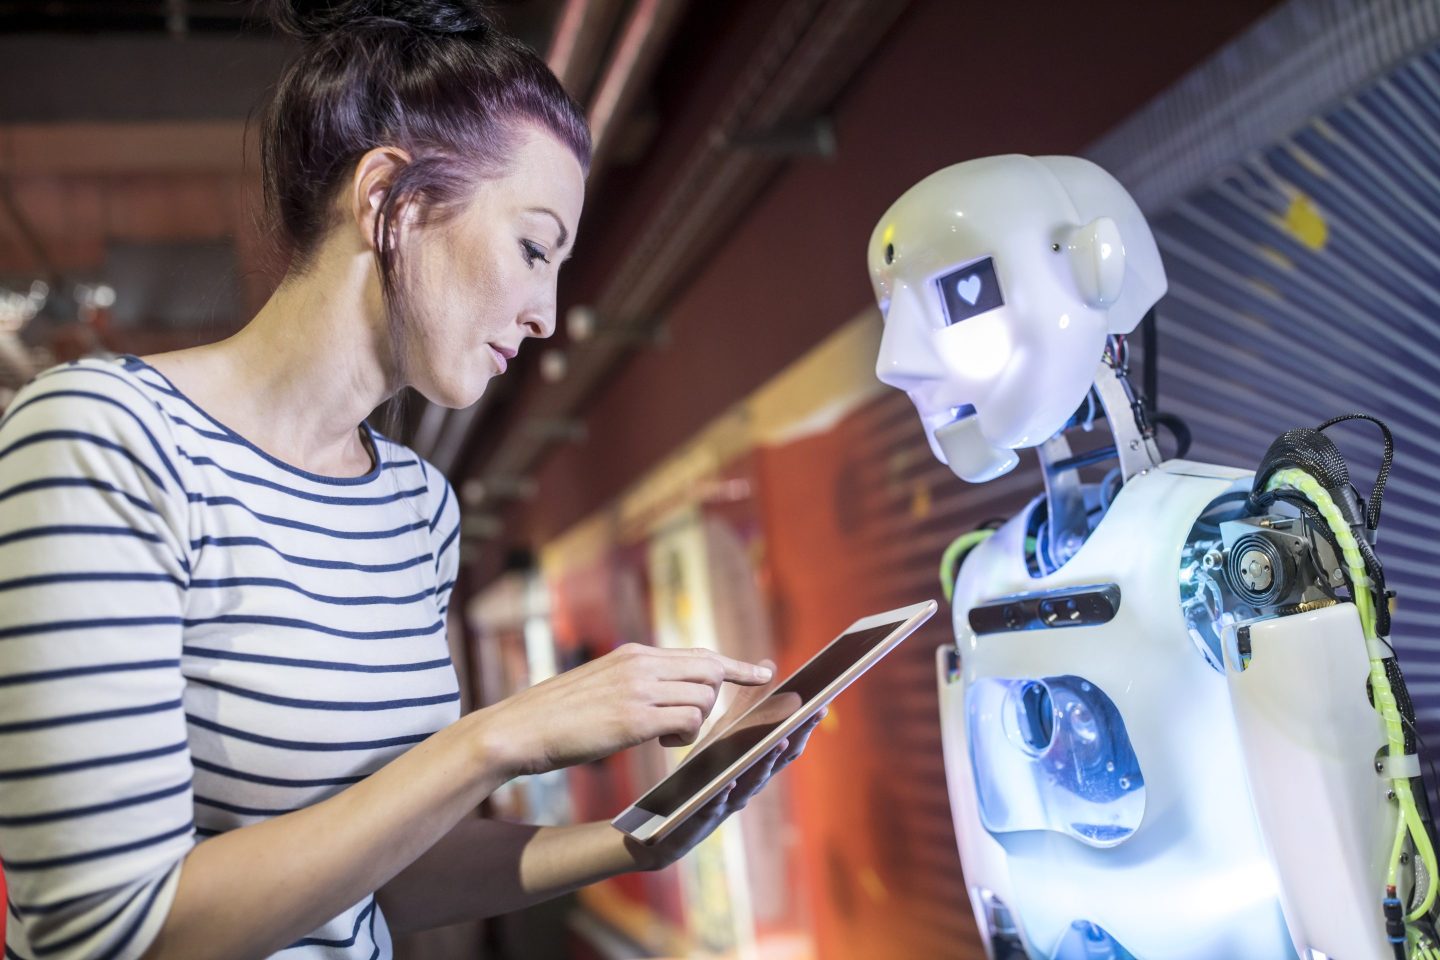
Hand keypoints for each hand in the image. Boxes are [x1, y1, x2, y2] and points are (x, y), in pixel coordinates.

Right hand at [478, 643, 773, 777]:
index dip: (735, 665)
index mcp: (634, 654)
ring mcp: (638, 689)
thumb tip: (669, 696)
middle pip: (711, 672)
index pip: (699, 653)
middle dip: (714, 699)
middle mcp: (641, 664)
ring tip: (662, 736)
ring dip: (694, 723)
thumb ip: (637, 683)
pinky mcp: (634, 718)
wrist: (519, 729)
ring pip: (703, 698)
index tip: (763, 670)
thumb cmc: (557, 716)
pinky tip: (660, 742)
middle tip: (694, 723)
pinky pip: (687, 722)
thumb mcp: (602, 686)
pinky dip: (684, 737)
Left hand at [625, 704, 827, 871]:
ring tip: (777, 741)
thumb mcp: (723, 736)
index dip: (803, 726)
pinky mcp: (702, 818)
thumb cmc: (700, 775)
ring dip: (766, 763)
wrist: (664, 823)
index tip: (820, 704)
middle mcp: (747, 784)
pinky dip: (725, 793)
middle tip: (808, 718)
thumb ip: (746, 705)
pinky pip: (716, 806)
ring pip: (752, 784)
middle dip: (794, 739)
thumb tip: (768, 666)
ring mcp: (728, 803)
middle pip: (776, 763)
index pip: (784, 744)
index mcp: (752, 764)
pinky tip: (728, 781)